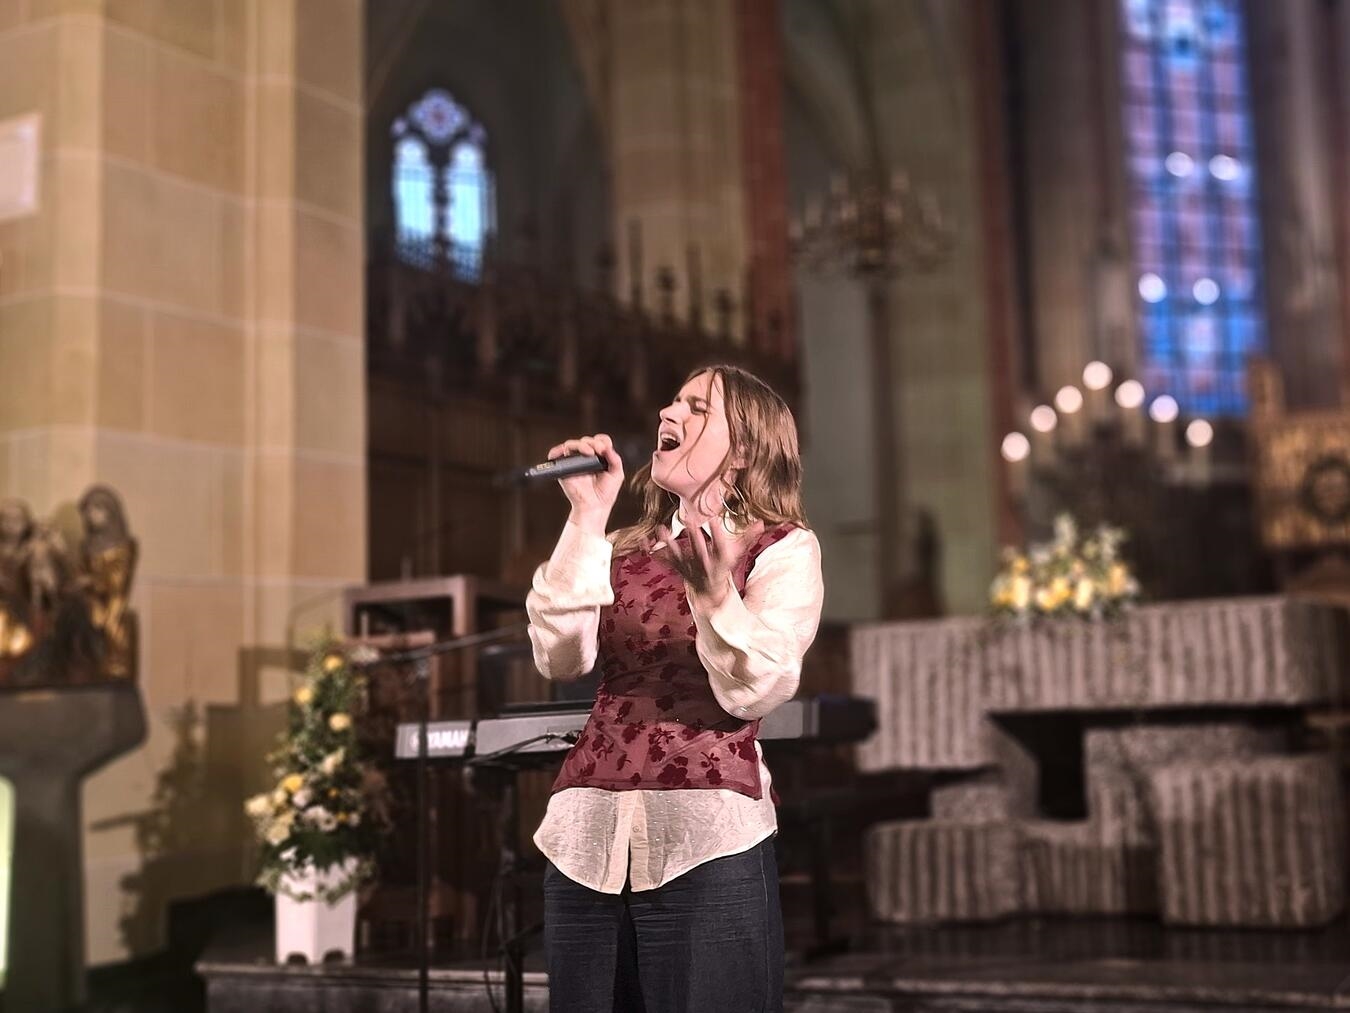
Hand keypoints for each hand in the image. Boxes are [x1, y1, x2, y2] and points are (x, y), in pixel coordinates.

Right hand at [548, 433, 623, 532]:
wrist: (595, 507)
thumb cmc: (605, 493)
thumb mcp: (617, 474)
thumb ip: (615, 459)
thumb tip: (607, 447)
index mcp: (599, 458)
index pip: (599, 441)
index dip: (602, 441)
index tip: (605, 449)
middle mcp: (586, 458)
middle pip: (586, 440)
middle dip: (594, 443)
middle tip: (600, 451)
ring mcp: (574, 462)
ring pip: (573, 444)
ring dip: (582, 445)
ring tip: (589, 452)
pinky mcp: (565, 469)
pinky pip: (558, 455)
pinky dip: (558, 450)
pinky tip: (565, 450)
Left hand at [647, 518, 764, 607]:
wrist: (711, 590)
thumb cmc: (724, 566)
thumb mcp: (737, 554)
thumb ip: (748, 538)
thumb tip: (761, 523)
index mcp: (720, 563)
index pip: (720, 548)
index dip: (717, 534)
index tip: (713, 519)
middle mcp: (704, 567)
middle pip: (699, 553)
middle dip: (695, 539)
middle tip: (690, 522)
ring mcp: (690, 569)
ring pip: (680, 557)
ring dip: (671, 544)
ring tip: (663, 529)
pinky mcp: (680, 568)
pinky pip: (669, 560)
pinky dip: (661, 550)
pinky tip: (655, 535)